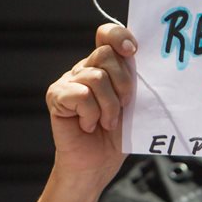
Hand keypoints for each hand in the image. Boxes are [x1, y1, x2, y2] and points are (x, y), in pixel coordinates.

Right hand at [45, 23, 136, 181]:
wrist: (97, 166)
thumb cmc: (117, 138)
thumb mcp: (133, 104)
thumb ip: (135, 80)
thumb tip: (144, 60)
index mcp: (104, 67)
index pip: (107, 35)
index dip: (119, 36)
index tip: (133, 51)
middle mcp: (84, 69)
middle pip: (105, 55)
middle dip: (123, 83)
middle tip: (123, 106)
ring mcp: (68, 82)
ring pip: (96, 77)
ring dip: (109, 106)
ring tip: (106, 123)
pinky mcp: (56, 96)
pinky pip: (82, 96)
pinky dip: (91, 115)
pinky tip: (88, 126)